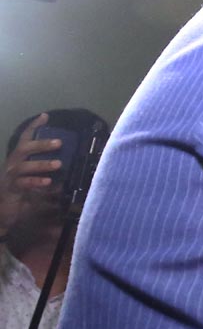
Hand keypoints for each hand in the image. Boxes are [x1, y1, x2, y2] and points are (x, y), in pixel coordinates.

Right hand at [0, 113, 62, 238]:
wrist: (4, 212)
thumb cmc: (22, 192)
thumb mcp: (37, 178)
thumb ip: (49, 171)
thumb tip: (69, 166)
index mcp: (19, 159)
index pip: (25, 139)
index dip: (33, 127)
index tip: (45, 116)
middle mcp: (13, 164)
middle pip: (24, 149)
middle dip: (40, 144)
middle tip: (58, 142)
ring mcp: (10, 176)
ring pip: (23, 166)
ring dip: (41, 164)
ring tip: (58, 164)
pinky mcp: (11, 189)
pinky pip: (23, 183)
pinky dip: (35, 181)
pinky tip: (47, 182)